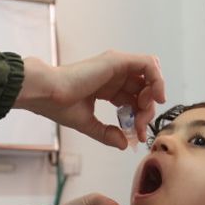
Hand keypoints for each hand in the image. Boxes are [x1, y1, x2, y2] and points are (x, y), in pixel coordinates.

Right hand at [15, 51, 164, 149]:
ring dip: (152, 97)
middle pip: (143, 89)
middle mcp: (113, 74)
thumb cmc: (59, 106)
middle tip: (140, 128)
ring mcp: (116, 66)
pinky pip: (148, 64)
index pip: (132, 99)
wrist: (47, 93)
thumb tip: (124, 144)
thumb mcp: (88, 123)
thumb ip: (107, 133)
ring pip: (149, 76)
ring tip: (143, 115)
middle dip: (146, 111)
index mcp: (105, 87)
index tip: (136, 135)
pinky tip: (156, 97)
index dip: (138, 118)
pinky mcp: (117, 61)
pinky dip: (157, 79)